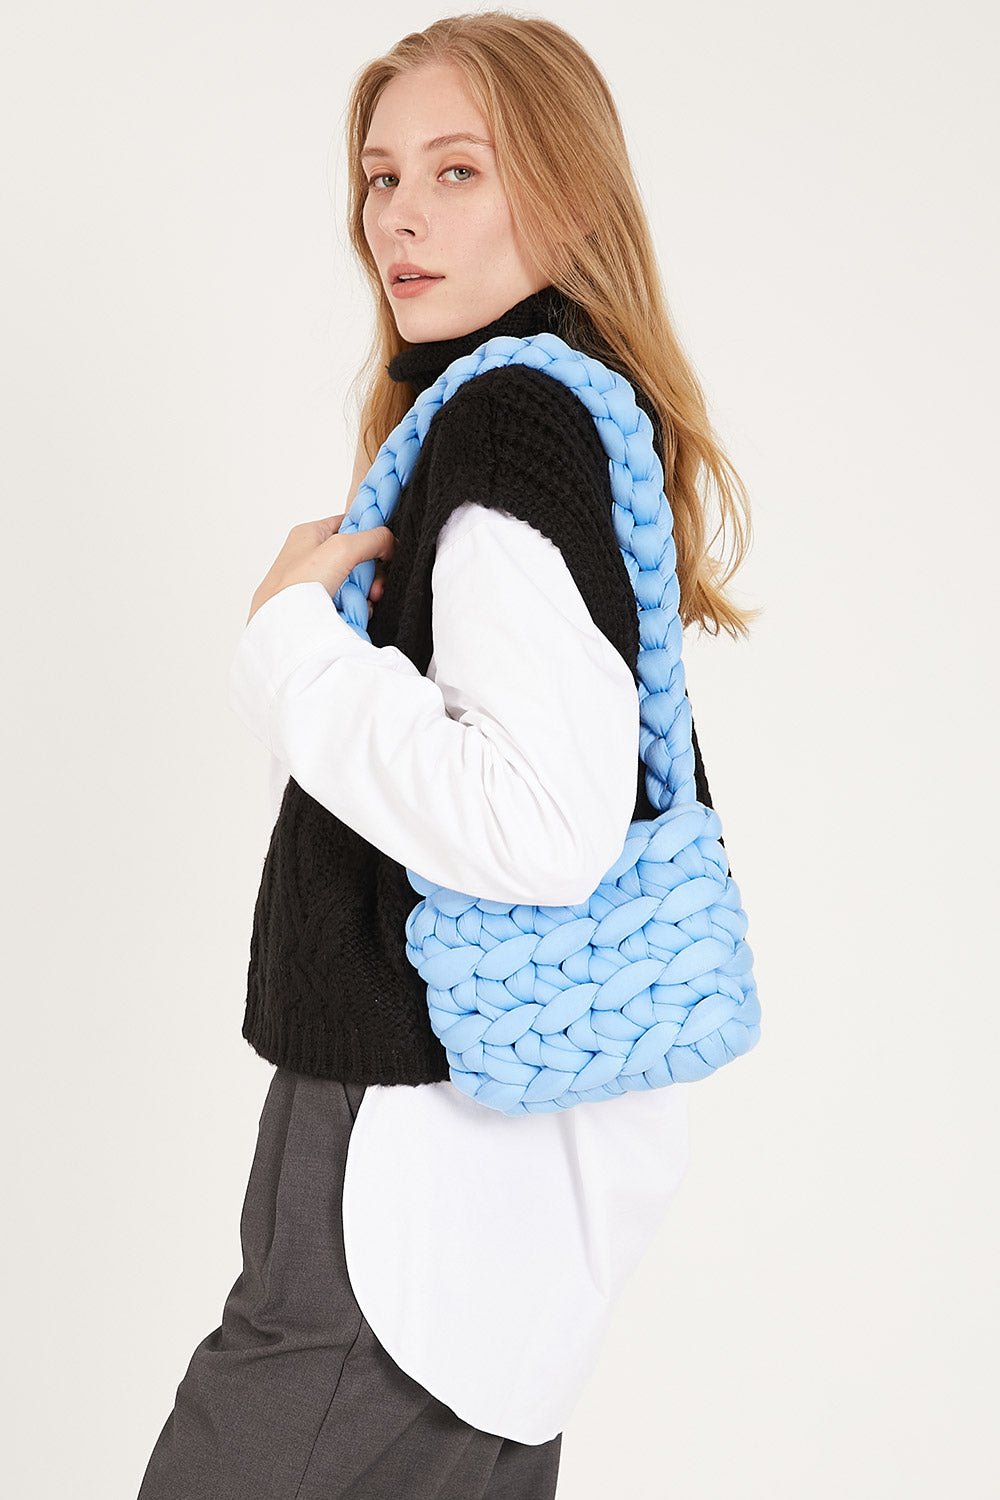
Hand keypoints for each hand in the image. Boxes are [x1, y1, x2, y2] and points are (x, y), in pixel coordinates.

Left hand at [247, 514, 393, 624]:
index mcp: (309, 534)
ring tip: (361, 603)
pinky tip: (353, 614)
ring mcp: (314, 583)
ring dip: (364, 594)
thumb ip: (371, 539)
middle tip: (374, 587)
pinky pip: (347, 602)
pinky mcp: (317, 606)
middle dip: (371, 574)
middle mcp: (311, 557)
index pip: (349, 524)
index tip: (385, 548)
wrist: (282, 629)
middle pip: (356, 557)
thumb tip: (391, 541)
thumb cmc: (295, 587)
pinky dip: (354, 608)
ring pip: (354, 583)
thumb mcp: (341, 549)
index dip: (369, 534)